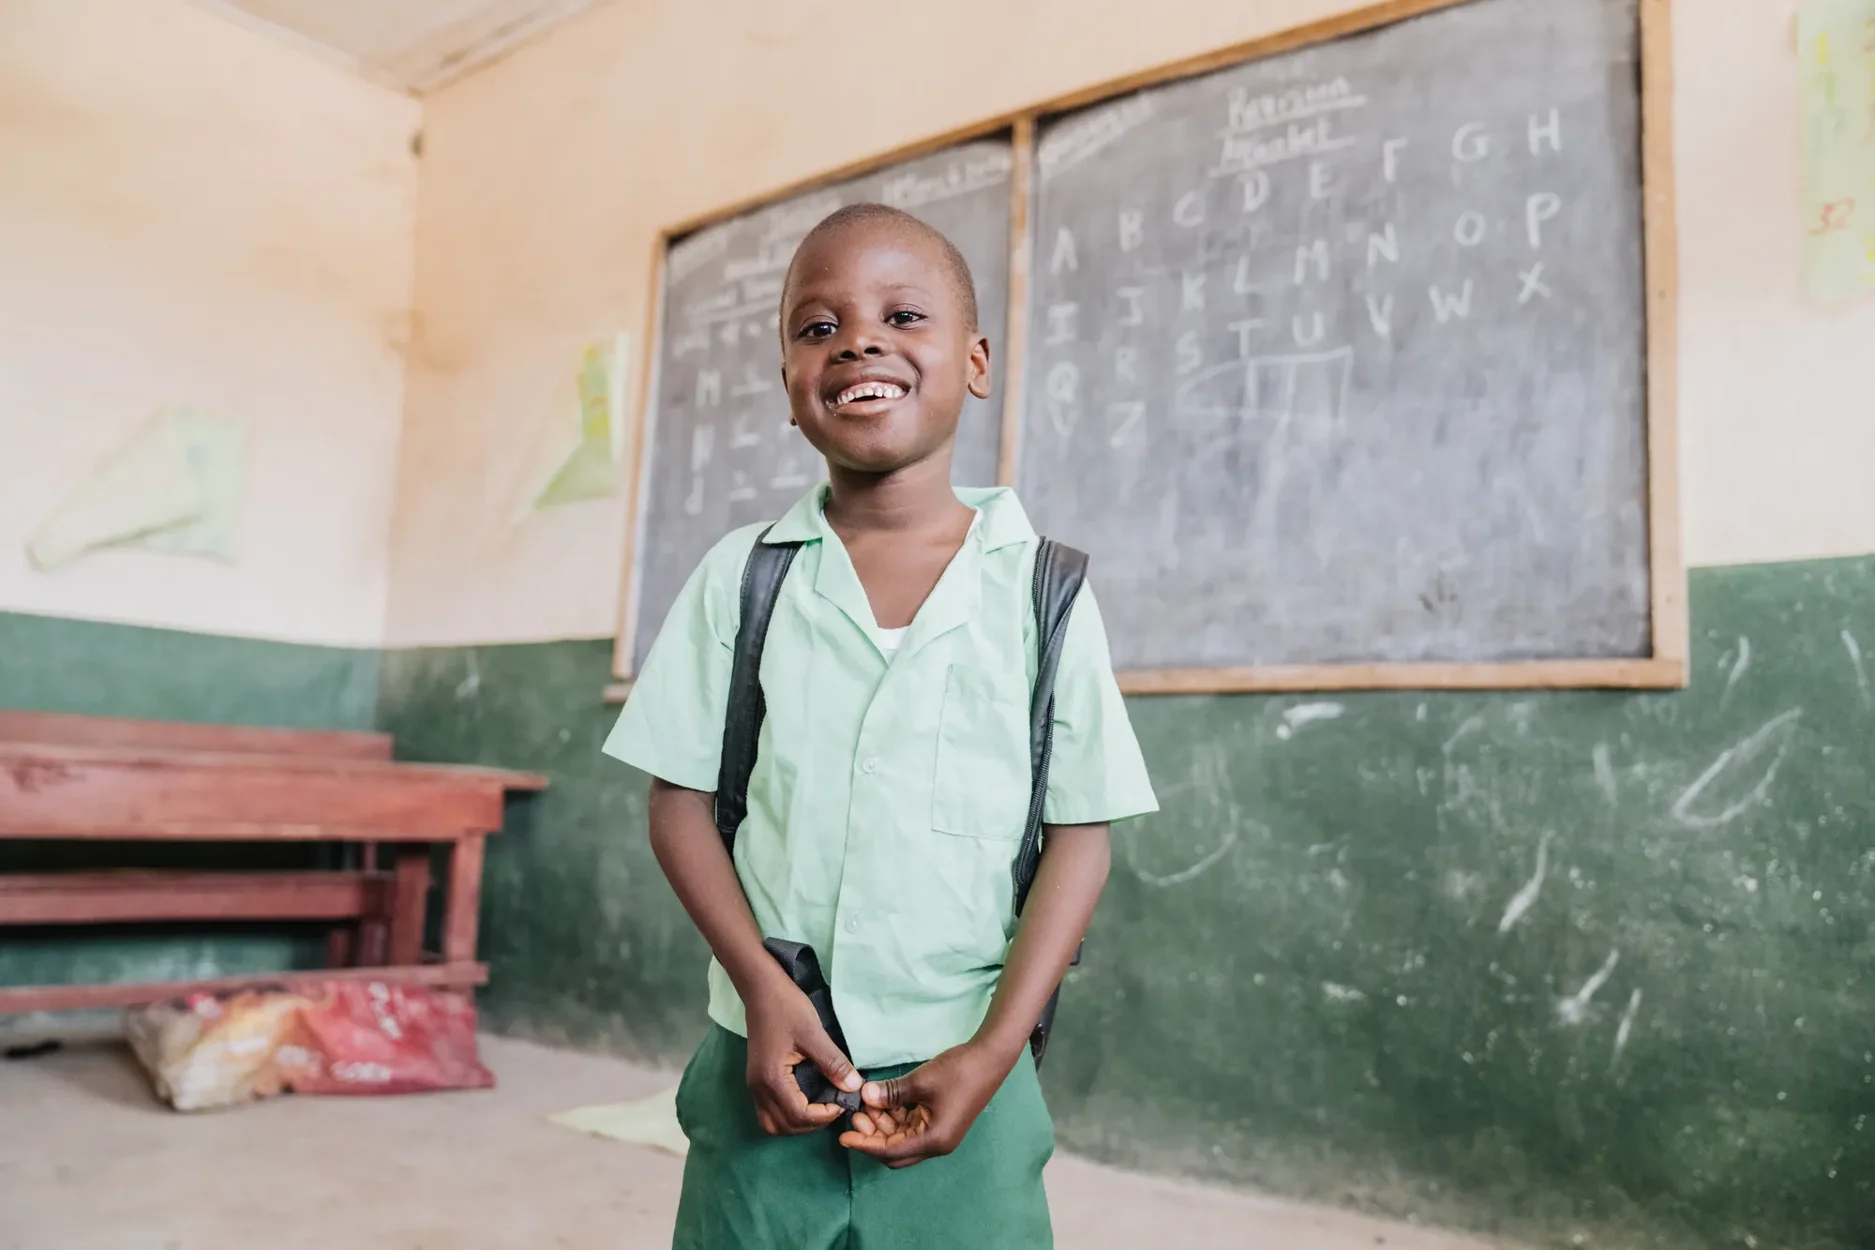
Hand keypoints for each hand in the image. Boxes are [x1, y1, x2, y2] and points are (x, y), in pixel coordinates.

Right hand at [742, 974, 861, 1135]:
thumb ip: (833, 1062)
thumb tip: (854, 1086)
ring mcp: (754, 1085)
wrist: (761, 989)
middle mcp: (758, 1088)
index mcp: (772, 1078)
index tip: (842, 1101)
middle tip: (833, 1107)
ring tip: (819, 1108)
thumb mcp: (814, 1033)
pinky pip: (767, 1112)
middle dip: (812, 1124)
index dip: (824, 1116)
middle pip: (784, 1126)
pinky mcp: (756, 1080)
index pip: (799, 1115)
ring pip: (772, 1124)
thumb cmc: (787, 1008)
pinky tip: (804, 1101)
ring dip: (796, 1124)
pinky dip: (786, 1115)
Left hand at [838, 1040, 1018, 1167]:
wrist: (990, 1058)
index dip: (866, 1144)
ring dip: (884, 1124)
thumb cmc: (957, 1072)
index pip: (891, 1151)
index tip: (843, 1136)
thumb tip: (864, 1097)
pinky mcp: (941, 1121)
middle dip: (873, 1136)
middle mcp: (936, 1143)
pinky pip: (912, 1126)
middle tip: (855, 1115)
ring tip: (866, 1104)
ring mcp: (940, 1133)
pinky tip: (883, 1101)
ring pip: (903, 1138)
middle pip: (896, 1151)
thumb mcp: (920, 1081)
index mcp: (933, 1140)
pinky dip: (896, 1117)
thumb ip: (891, 1093)